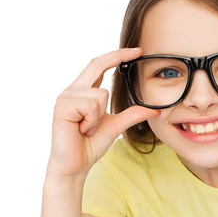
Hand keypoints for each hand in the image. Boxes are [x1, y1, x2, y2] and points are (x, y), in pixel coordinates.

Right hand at [46, 47, 160, 178]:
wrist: (76, 165)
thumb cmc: (90, 145)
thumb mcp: (116, 126)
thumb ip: (132, 115)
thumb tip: (154, 109)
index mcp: (83, 91)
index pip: (99, 66)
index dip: (117, 56)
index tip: (136, 51)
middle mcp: (72, 90)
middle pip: (97, 65)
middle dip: (118, 56)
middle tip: (140, 51)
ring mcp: (66, 97)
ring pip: (100, 94)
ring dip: (100, 116)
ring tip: (88, 129)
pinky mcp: (63, 106)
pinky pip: (91, 105)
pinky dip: (92, 122)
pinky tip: (82, 130)